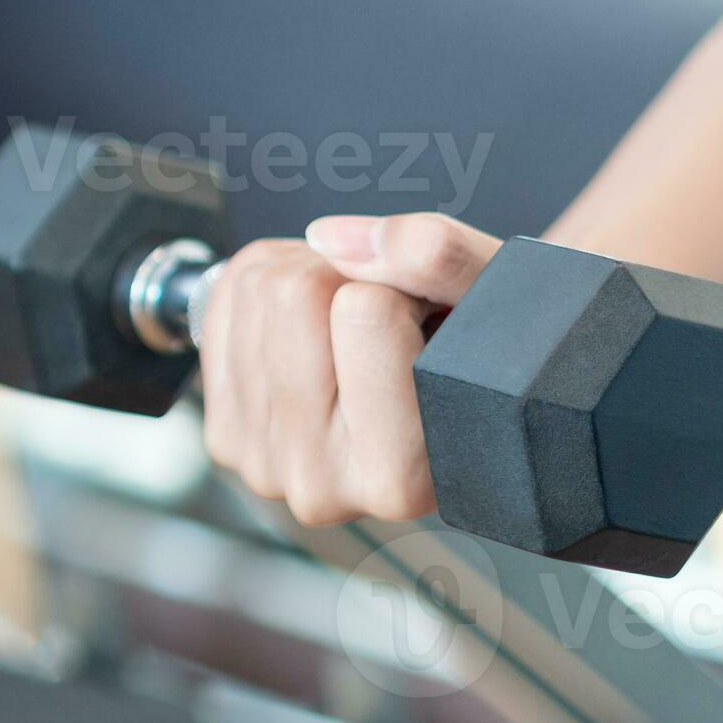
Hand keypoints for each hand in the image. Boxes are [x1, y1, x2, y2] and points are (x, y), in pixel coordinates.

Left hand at [194, 213, 502, 529]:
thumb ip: (437, 259)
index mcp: (399, 477)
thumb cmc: (488, 358)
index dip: (404, 287)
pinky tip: (316, 328)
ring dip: (308, 278)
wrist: (459, 404)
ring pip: (254, 291)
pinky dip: (268, 291)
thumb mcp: (500, 297)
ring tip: (358, 324)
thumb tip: (328, 239)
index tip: (429, 319)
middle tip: (390, 311)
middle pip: (293, 295)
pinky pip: (222, 303)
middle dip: (346, 276)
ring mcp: (262, 461)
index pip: (365, 311)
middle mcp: (322, 483)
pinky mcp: (226, 431)